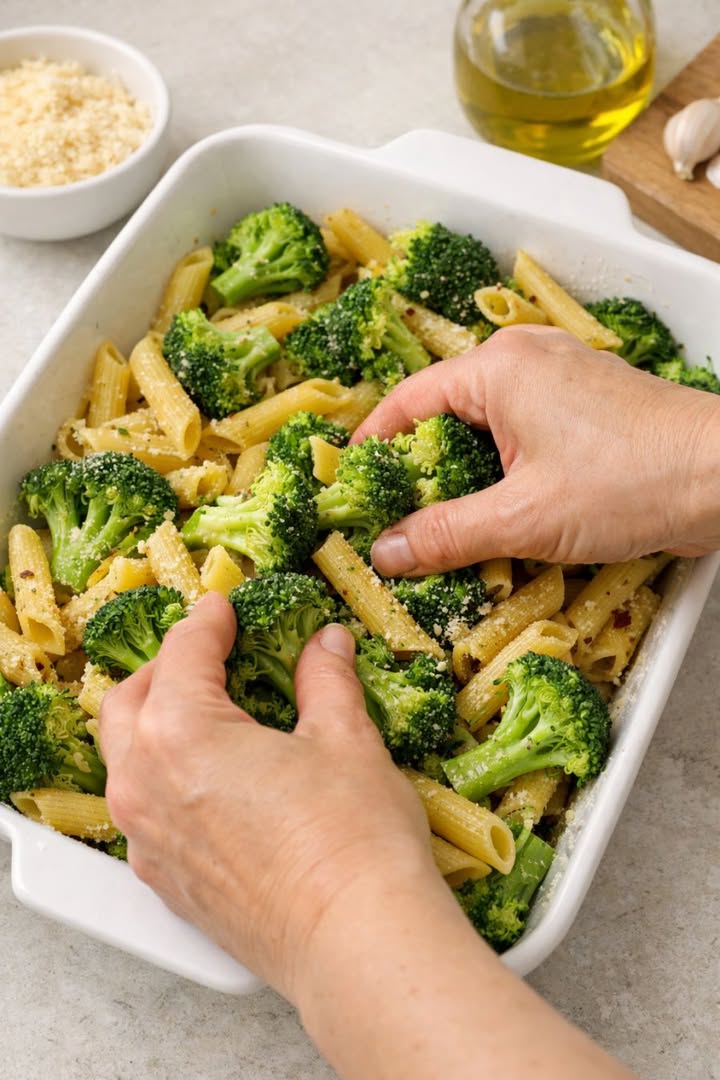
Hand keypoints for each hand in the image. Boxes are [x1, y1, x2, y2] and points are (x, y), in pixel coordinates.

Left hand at [98, 592, 432, 999]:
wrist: (356, 942)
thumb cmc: (352, 839)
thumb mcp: (345, 739)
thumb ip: (325, 681)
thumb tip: (326, 646)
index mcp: (180, 732)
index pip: (183, 653)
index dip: (207, 621)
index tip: (223, 606)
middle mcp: (145, 784)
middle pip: (131, 701)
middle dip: (165, 668)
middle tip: (206, 653)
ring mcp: (149, 839)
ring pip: (126, 759)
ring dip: (154, 723)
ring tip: (203, 712)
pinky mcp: (167, 882)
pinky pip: (144, 811)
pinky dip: (163, 777)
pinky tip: (208, 779)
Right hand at [353, 325, 719, 575]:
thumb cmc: (630, 481)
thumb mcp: (523, 517)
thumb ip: (446, 534)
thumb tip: (385, 553)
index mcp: (498, 366)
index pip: (406, 402)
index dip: (371, 447)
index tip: (348, 488)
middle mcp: (524, 359)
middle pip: (445, 415)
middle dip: (418, 470)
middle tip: (392, 521)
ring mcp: (558, 380)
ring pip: (485, 429)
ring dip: (463, 478)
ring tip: (440, 529)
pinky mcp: (585, 407)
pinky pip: (521, 436)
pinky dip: (501, 473)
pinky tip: (496, 517)